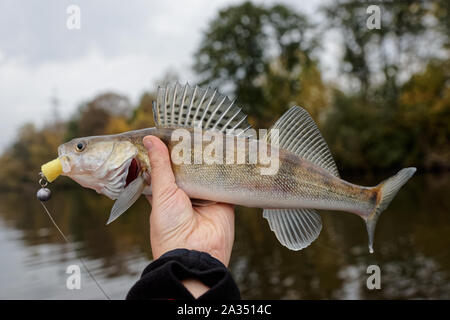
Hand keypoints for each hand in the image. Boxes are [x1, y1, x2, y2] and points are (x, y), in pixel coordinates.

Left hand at [143, 136, 234, 266]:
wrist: (195, 255)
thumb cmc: (170, 230)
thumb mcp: (162, 194)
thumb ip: (160, 167)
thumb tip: (150, 140)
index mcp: (166, 193)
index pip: (166, 168)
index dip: (167, 152)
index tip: (169, 133)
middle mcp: (186, 194)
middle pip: (189, 168)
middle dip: (190, 153)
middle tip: (193, 130)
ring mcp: (206, 196)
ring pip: (207, 172)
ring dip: (209, 159)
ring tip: (210, 135)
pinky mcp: (224, 199)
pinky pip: (226, 181)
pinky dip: (227, 169)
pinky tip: (228, 152)